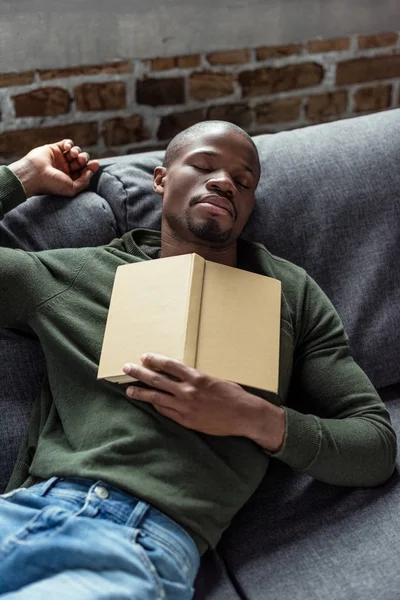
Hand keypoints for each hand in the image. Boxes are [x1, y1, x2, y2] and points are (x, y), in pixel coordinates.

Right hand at [9, 139, 98, 197]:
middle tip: (80, 159)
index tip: (95, 164)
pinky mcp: (54, 149)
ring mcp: (59, 159)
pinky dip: (70, 144)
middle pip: (81, 161)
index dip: (91, 167)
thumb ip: (84, 181)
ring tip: (73, 155)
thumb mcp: (72, 188)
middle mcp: (65, 169)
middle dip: (84, 159)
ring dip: (78, 151)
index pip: (84, 172)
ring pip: (75, 152)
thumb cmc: (52, 184)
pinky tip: (68, 148)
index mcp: (69, 179)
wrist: (34, 174)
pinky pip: (66, 143)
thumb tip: (90, 172)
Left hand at [123, 353, 284, 450]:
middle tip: (126, 368)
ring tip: (129, 390)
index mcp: (197, 377)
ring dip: (142, 393)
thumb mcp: (216, 379)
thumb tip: (183, 375)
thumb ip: (197, 378)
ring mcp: (186, 407)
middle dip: (140, 373)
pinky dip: (157, 405)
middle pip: (158, 380)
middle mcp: (188, 391)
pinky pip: (167, 412)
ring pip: (158, 398)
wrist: (244, 415)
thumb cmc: (234, 395)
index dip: (155, 360)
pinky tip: (150, 402)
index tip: (144, 357)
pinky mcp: (187, 420)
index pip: (170, 365)